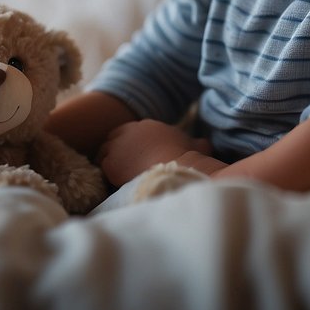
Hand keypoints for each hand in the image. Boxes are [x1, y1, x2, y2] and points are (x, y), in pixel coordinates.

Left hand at [96, 119, 211, 186]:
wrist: (176, 168)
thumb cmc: (187, 158)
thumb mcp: (195, 146)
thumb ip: (198, 143)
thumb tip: (206, 144)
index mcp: (147, 126)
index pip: (128, 132)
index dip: (128, 144)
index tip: (132, 156)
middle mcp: (129, 131)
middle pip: (112, 139)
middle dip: (115, 151)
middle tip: (120, 167)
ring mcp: (117, 146)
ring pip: (104, 153)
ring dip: (109, 163)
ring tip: (115, 177)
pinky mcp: (111, 163)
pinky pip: (103, 168)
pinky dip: (106, 175)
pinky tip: (113, 183)